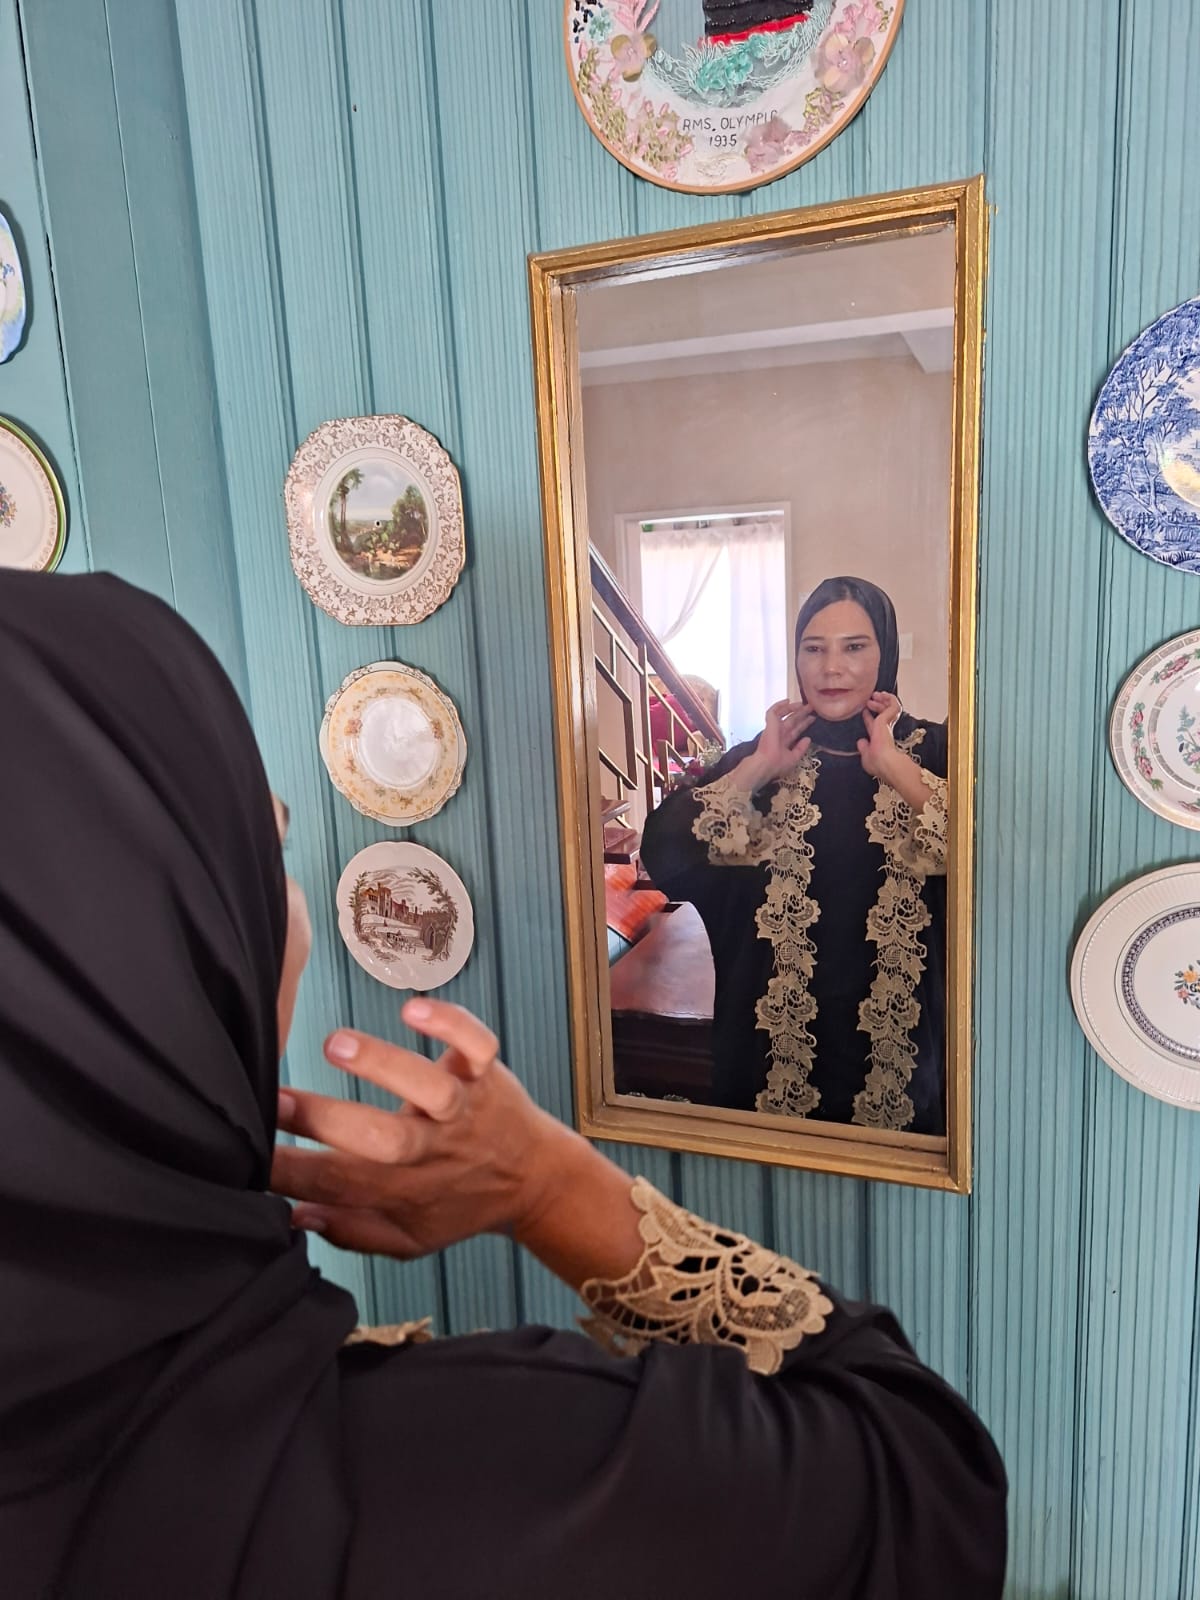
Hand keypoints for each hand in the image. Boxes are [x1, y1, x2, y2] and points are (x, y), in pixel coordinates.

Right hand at [271, 999, 577, 1259]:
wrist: (535, 1179)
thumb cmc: (458, 1202)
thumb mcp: (406, 1238)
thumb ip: (350, 1231)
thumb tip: (291, 1215)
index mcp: (404, 1190)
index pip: (338, 1184)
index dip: (291, 1172)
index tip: (249, 1154)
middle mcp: (432, 1149)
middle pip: (382, 1141)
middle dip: (328, 1122)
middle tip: (276, 1102)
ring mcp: (462, 1109)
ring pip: (429, 1089)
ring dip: (384, 1066)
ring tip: (335, 1045)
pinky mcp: (487, 1074)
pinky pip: (477, 1046)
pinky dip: (451, 1025)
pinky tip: (412, 1010)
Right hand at [737, 699, 814, 788]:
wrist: (765, 764)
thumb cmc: (778, 764)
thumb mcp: (794, 758)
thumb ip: (801, 748)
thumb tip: (808, 739)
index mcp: (784, 742)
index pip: (796, 730)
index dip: (804, 724)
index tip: (813, 718)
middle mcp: (780, 733)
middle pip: (792, 721)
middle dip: (801, 714)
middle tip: (811, 708)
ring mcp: (774, 727)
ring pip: (784, 714)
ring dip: (793, 708)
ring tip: (803, 704)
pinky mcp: (770, 723)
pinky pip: (773, 711)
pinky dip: (779, 705)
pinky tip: (787, 700)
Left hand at [857, 692, 902, 778]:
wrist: (884, 761)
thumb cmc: (876, 762)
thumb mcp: (865, 756)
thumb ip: (863, 748)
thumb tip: (861, 742)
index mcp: (879, 739)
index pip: (876, 725)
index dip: (870, 718)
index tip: (865, 711)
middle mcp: (886, 731)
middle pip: (883, 714)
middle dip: (877, 706)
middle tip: (871, 699)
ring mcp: (888, 724)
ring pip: (890, 708)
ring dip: (883, 700)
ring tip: (876, 695)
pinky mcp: (889, 718)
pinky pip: (893, 704)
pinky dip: (890, 698)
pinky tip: (883, 695)